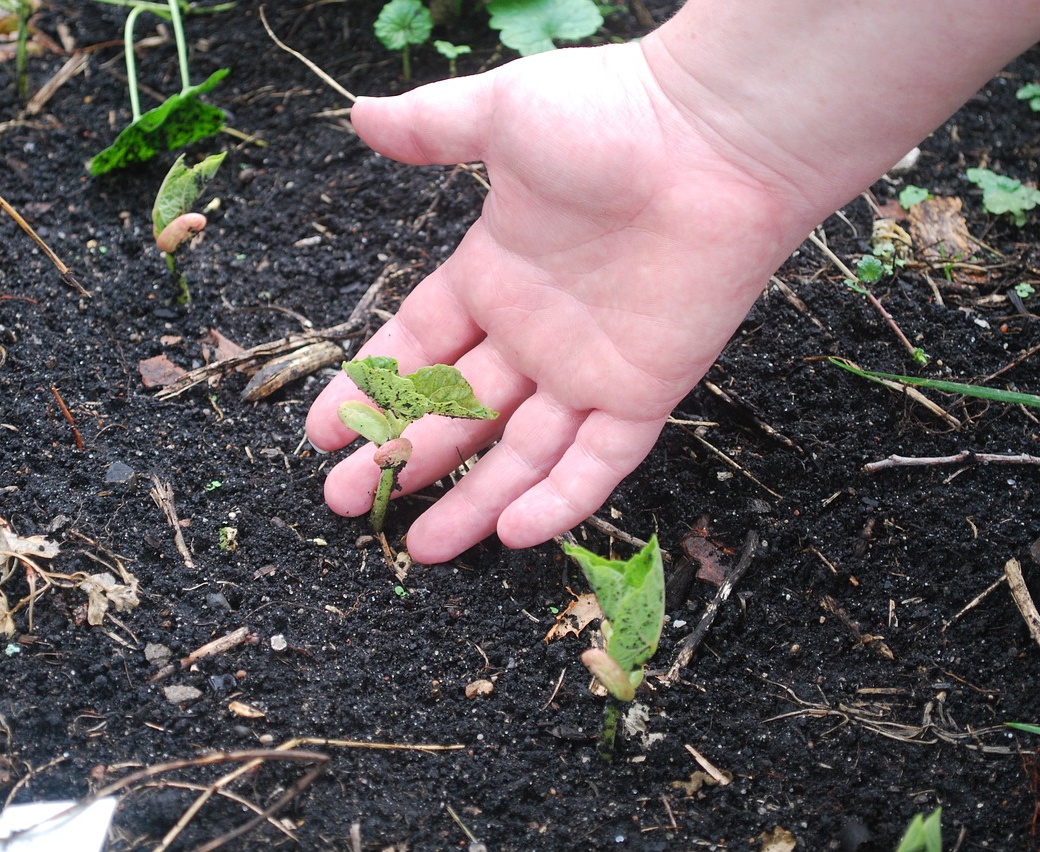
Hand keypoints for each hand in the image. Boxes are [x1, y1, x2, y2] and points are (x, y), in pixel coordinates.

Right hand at [305, 41, 812, 562]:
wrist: (715, 138)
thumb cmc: (610, 118)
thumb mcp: (501, 116)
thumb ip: (430, 129)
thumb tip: (359, 115)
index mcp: (494, 273)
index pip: (418, 347)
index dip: (371, 390)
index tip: (325, 432)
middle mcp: (535, 330)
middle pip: (457, 411)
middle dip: (402, 457)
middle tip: (349, 503)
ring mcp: (588, 365)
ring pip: (522, 451)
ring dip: (474, 498)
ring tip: (422, 548)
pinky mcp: (644, 389)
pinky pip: (599, 460)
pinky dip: (561, 500)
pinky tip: (513, 535)